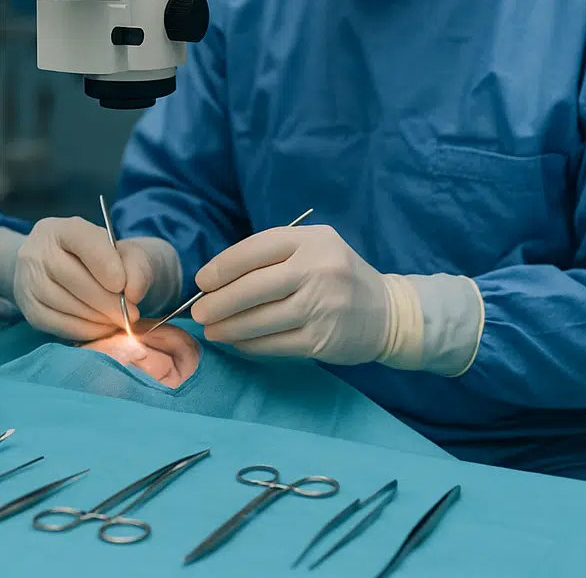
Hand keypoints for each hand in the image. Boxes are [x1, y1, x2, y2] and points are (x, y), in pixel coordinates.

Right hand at [13, 216, 156, 340]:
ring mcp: (27, 280)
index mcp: (60, 229)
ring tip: (119, 320)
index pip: (81, 239)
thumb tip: (133, 291)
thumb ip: (137, 265)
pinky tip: (102, 327)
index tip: (123, 285)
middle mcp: (36, 251)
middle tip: (130, 314)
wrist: (67, 272)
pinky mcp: (28, 308)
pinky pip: (57, 324)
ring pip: (63, 303)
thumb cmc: (102, 261)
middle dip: (106, 300)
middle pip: (71, 276)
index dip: (104, 263)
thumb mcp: (123, 253)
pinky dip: (85, 330)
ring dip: (97, 317)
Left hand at [192, 224, 390, 364]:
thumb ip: (273, 256)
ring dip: (229, 327)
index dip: (223, 266)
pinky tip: (237, 342)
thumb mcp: (313, 249)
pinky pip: (274, 344)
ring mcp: (322, 306)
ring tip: (212, 330)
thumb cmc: (336, 276)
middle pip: (254, 287)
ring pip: (261, 319)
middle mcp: (319, 269)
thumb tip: (216, 279)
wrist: (386, 312)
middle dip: (219, 302)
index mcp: (312, 240)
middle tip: (199, 313)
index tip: (202, 282)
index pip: (257, 249)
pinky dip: (250, 344)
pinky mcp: (322, 339)